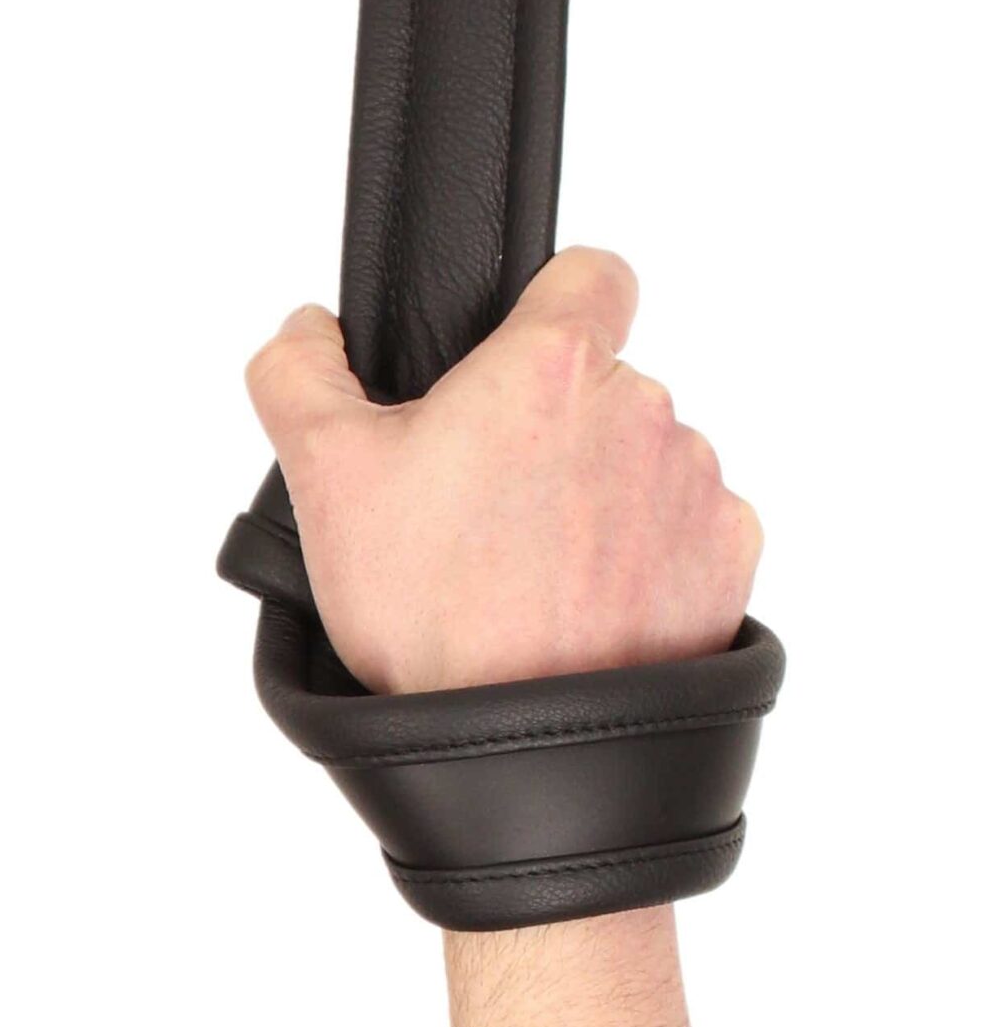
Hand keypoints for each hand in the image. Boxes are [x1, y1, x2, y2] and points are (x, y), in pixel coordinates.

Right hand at [244, 248, 761, 695]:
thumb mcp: (319, 474)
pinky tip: (580, 602)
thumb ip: (298, 371)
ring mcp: (698, 489)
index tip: (515, 356)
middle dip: (545, 426)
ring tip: (526, 567)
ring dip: (594, 491)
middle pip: (599, 383)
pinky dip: (641, 554)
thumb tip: (311, 330)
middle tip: (478, 501)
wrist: (525, 754)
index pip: (594, 272)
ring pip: (641, 457)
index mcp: (550, 366)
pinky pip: (684, 528)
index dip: (553, 299)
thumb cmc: (430, 611)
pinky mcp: (729, 564)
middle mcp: (643, 411)